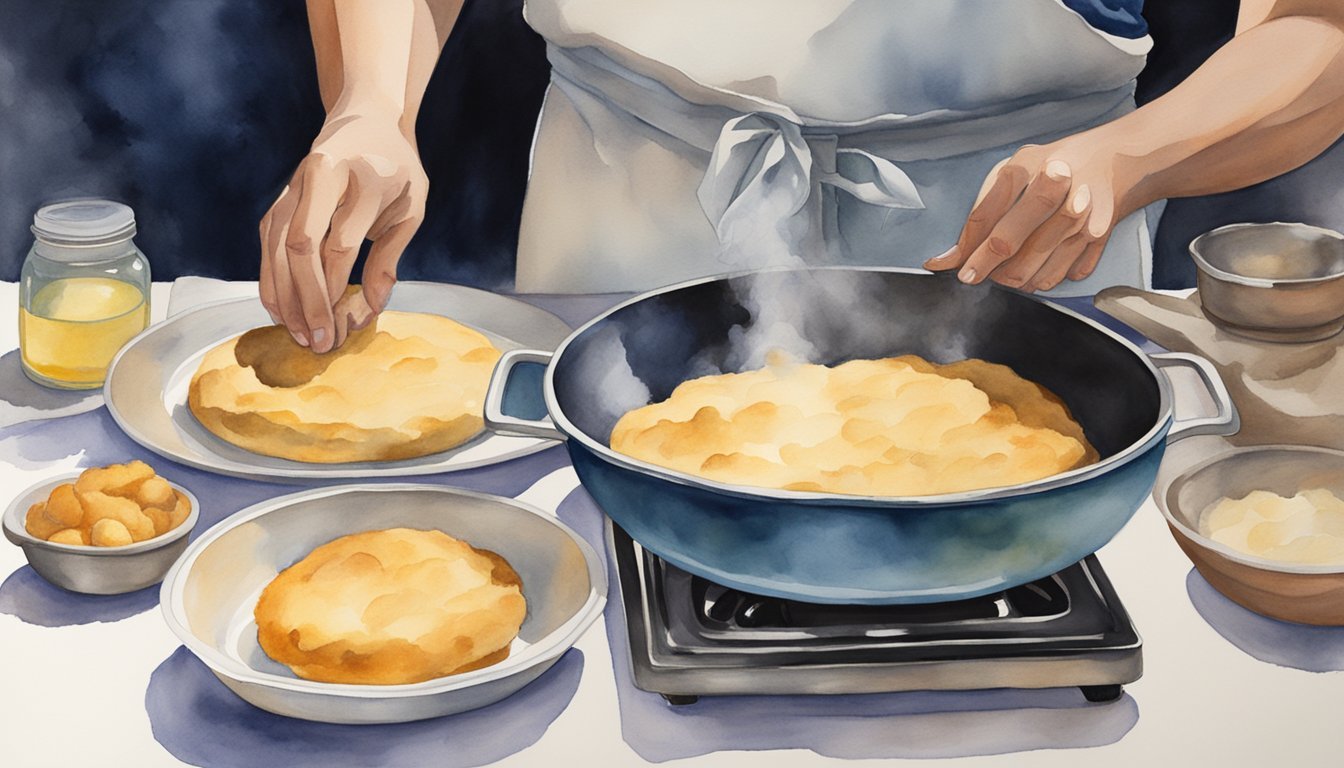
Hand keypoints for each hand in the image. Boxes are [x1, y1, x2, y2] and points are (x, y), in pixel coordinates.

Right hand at [260, 110, 427, 351]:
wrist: (364, 119)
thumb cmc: (396, 167)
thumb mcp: (411, 206)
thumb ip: (390, 255)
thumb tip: (370, 306)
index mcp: (362, 178)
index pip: (339, 244)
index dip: (336, 290)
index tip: (343, 327)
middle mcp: (319, 178)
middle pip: (300, 247)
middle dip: (306, 300)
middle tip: (317, 341)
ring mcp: (293, 186)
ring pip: (275, 247)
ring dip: (284, 296)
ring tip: (299, 335)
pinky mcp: (279, 198)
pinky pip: (267, 244)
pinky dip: (271, 280)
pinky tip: (281, 310)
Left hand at [924, 135, 1131, 291]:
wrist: (1112, 160)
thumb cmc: (1050, 167)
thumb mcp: (1011, 174)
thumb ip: (979, 215)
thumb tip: (945, 260)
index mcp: (1027, 166)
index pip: (988, 219)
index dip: (971, 252)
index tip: (962, 272)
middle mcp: (1057, 188)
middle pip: (1008, 246)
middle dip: (988, 269)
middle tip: (978, 274)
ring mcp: (1082, 213)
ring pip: (1033, 271)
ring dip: (1014, 278)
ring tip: (1008, 267)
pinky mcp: (1099, 235)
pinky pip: (1061, 276)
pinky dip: (1042, 279)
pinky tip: (1038, 264)